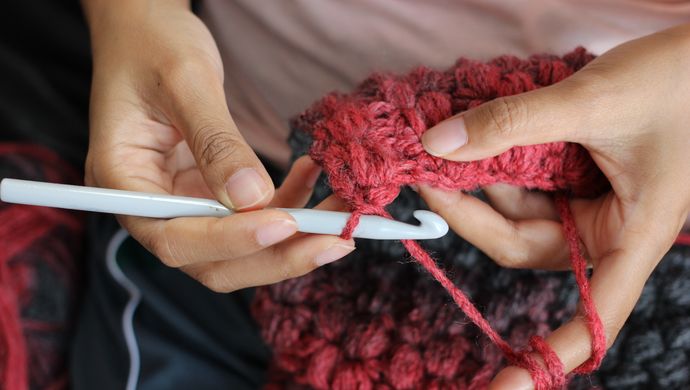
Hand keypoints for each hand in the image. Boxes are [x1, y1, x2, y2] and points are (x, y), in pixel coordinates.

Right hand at [82, 0, 353, 290]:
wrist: (148, 29)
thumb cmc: (153, 44)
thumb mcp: (186, 82)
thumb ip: (216, 142)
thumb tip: (252, 198)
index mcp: (124, 185)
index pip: (174, 237)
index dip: (231, 241)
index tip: (284, 225)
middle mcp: (152, 206)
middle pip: (211, 260)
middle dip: (276, 256)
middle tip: (335, 241)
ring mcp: (182, 203)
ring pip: (239, 248)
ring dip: (294, 239)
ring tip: (344, 215)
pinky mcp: (209, 192)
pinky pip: (253, 214)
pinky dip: (289, 204)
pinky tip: (313, 178)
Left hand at [419, 24, 689, 387]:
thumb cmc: (679, 80)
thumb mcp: (593, 102)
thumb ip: (513, 124)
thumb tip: (437, 144)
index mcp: (631, 234)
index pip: (594, 314)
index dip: (555, 353)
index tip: (506, 389)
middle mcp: (605, 227)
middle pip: (519, 242)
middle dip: (467, 209)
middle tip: (422, 169)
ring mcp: (586, 201)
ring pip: (513, 207)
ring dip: (474, 177)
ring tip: (439, 137)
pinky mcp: (574, 175)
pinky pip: (521, 179)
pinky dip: (493, 159)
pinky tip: (469, 133)